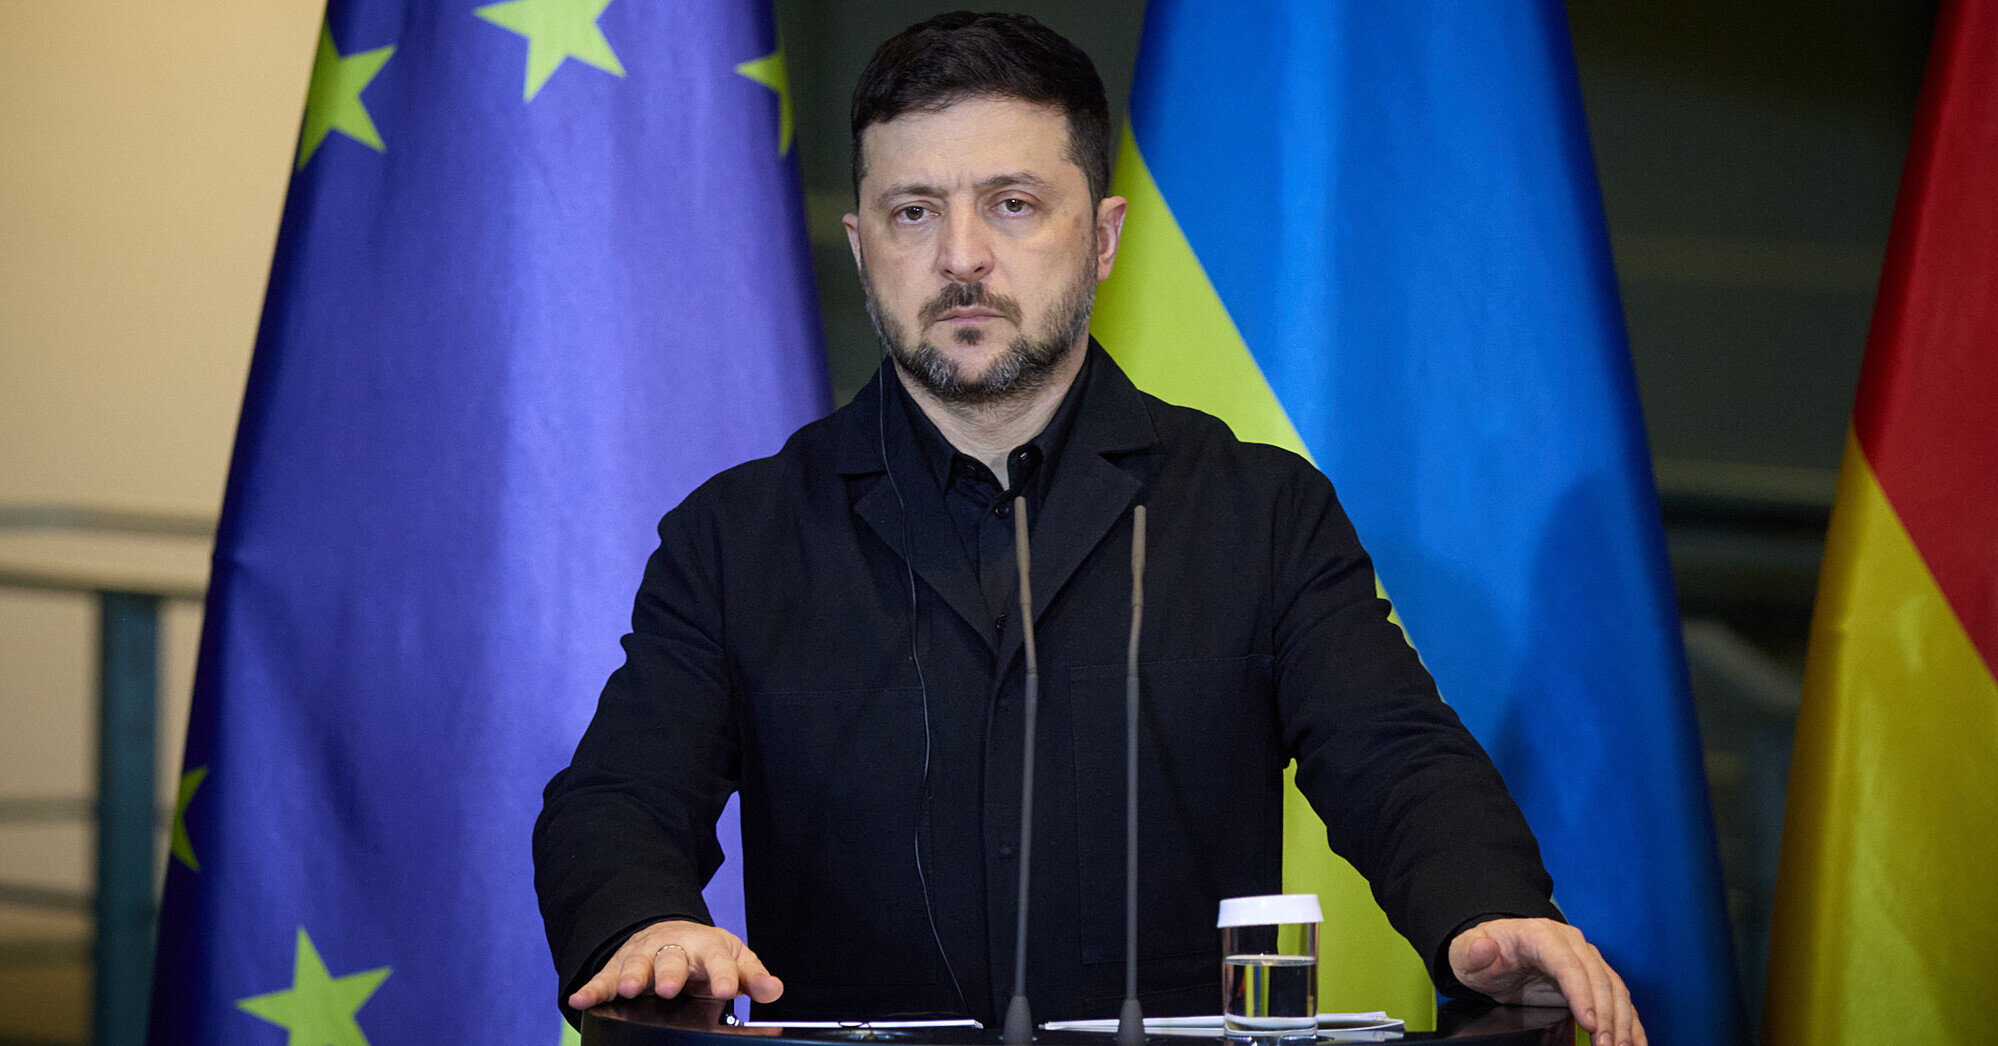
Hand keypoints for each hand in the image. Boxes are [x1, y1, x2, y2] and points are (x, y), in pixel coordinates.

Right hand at [568, 919, 783, 1010]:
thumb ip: (752, 977)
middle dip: (670, 973)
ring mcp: (643, 957)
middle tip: (671, 987)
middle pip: (672, 959)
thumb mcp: (733, 960)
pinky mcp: (618, 968)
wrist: (670, 932)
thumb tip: (774, 990)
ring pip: (637, 964)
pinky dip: (592, 988)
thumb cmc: (705, 954)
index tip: (728, 990)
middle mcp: (673, 948)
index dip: (723, 974)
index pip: (718, 959)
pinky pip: (603, 978)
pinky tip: (580, 998)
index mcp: (707, 947)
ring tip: (632, 989)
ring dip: (633, 976)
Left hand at [1448, 918, 1643, 1045]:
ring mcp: (1586, 960)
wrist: (1494, 953)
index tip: (1589, 1022)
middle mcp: (1570, 944)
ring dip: (1621, 1021)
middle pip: (1597, 977)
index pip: (1567, 963)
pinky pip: (1619, 999)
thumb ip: (1472, 952)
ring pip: (1615, 989)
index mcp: (1540, 935)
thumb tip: (1483, 948)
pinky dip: (1630, 1022)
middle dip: (1606, 1015)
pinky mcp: (1593, 979)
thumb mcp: (1466, 952)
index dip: (1581, 992)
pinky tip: (1636, 1043)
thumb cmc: (1482, 954)